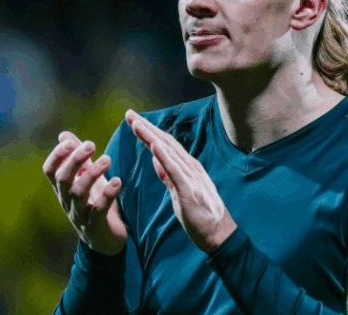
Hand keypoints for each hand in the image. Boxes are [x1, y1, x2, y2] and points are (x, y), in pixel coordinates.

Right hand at [42, 131, 127, 255]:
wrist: (105, 241)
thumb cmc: (94, 203)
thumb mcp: (86, 179)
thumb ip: (77, 158)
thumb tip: (63, 135)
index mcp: (63, 189)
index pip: (50, 171)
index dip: (57, 156)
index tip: (70, 142)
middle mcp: (67, 201)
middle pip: (63, 179)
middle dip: (75, 160)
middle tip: (91, 144)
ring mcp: (80, 214)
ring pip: (78, 193)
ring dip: (92, 174)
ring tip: (107, 159)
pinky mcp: (96, 226)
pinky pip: (98, 210)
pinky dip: (107, 194)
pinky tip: (117, 181)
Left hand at [125, 109, 236, 253]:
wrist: (218, 234)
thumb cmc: (200, 215)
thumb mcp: (178, 191)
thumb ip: (167, 175)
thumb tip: (155, 159)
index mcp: (187, 167)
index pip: (165, 144)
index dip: (148, 132)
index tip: (133, 120)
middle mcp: (190, 167)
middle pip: (165, 142)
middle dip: (146, 127)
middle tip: (129, 114)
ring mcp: (190, 177)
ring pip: (168, 151)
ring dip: (151, 136)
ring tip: (136, 124)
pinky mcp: (188, 189)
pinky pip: (174, 169)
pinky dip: (163, 155)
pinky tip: (154, 144)